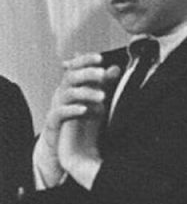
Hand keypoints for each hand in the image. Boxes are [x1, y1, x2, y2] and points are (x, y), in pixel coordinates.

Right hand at [37, 53, 118, 186]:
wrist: (64, 146)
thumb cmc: (81, 119)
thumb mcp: (94, 100)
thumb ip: (103, 84)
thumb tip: (116, 68)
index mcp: (71, 86)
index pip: (76, 67)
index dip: (85, 61)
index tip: (100, 58)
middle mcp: (62, 93)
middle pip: (71, 77)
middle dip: (87, 73)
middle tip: (103, 74)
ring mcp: (57, 107)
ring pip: (67, 94)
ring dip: (86, 93)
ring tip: (103, 97)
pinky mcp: (54, 123)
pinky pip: (60, 114)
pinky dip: (72, 110)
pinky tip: (85, 110)